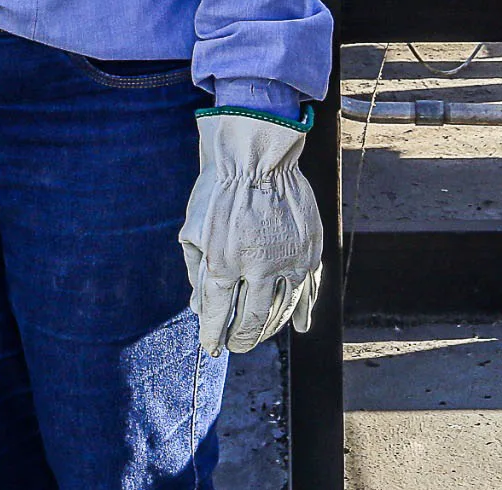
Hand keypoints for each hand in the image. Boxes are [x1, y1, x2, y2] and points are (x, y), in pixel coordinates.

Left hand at [178, 112, 321, 355]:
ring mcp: (287, 261)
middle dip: (242, 338)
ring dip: (269, 328)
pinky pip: (307, 291)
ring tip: (259, 334)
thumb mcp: (193, 230)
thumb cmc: (218, 190)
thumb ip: (197, 271)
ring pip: (281, 311)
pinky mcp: (308, 252)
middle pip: (252, 320)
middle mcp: (257, 268)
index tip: (212, 347)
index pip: (217, 315)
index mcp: (223, 264)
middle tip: (236, 345)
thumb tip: (199, 306)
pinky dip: (303, 312)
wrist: (255, 155)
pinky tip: (299, 326)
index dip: (213, 335)